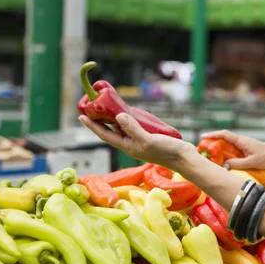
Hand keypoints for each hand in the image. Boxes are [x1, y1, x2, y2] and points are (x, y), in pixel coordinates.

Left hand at [78, 113, 196, 166]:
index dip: (92, 126)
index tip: (81, 116)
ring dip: (113, 118)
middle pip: (111, 130)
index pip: (105, 135)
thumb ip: (133, 129)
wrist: (183, 157)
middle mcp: (130, 144)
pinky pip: (133, 126)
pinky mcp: (148, 137)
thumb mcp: (148, 140)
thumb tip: (118, 116)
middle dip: (100, 120)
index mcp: (127, 146)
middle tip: (91, 107)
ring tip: (106, 106)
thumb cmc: (166, 151)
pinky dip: (127, 118)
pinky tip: (128, 111)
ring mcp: (139, 140)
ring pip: (121, 127)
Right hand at [200, 130, 264, 169]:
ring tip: (212, 155)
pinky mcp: (250, 150)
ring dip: (221, 148)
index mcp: (243, 141)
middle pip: (226, 139)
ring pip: (231, 145)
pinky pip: (236, 150)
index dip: (213, 134)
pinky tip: (226, 161)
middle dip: (214, 142)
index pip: (225, 135)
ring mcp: (247, 145)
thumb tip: (223, 165)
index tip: (203, 136)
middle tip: (204, 148)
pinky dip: (229, 153)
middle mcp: (243, 141)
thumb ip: (237, 164)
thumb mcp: (252, 163)